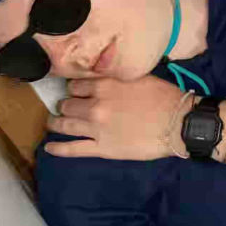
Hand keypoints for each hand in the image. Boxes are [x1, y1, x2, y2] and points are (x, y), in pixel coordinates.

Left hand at [43, 76, 192, 160]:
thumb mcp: (138, 77)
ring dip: (56, 122)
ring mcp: (96, 128)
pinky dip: (59, 148)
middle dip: (64, 104)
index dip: (74, 87)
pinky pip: (74, 149)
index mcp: (105, 85)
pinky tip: (48, 148)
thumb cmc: (163, 97)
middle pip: (68, 103)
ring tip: (52, 122)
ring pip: (66, 124)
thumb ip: (116, 78)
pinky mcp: (102, 148)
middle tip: (64, 106)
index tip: (75, 90)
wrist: (177, 123)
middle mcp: (95, 105)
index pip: (76, 84)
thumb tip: (104, 79)